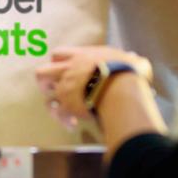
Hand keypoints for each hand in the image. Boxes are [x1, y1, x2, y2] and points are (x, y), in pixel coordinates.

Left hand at [35, 47, 152, 128]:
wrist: (119, 87)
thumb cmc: (126, 71)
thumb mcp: (129, 60)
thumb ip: (129, 59)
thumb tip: (135, 59)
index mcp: (80, 57)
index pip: (59, 53)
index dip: (58, 61)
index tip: (65, 68)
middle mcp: (68, 71)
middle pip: (42, 72)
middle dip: (45, 81)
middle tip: (54, 88)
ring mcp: (65, 88)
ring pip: (46, 95)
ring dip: (52, 103)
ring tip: (61, 109)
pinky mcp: (68, 105)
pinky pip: (59, 115)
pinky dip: (65, 120)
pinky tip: (74, 124)